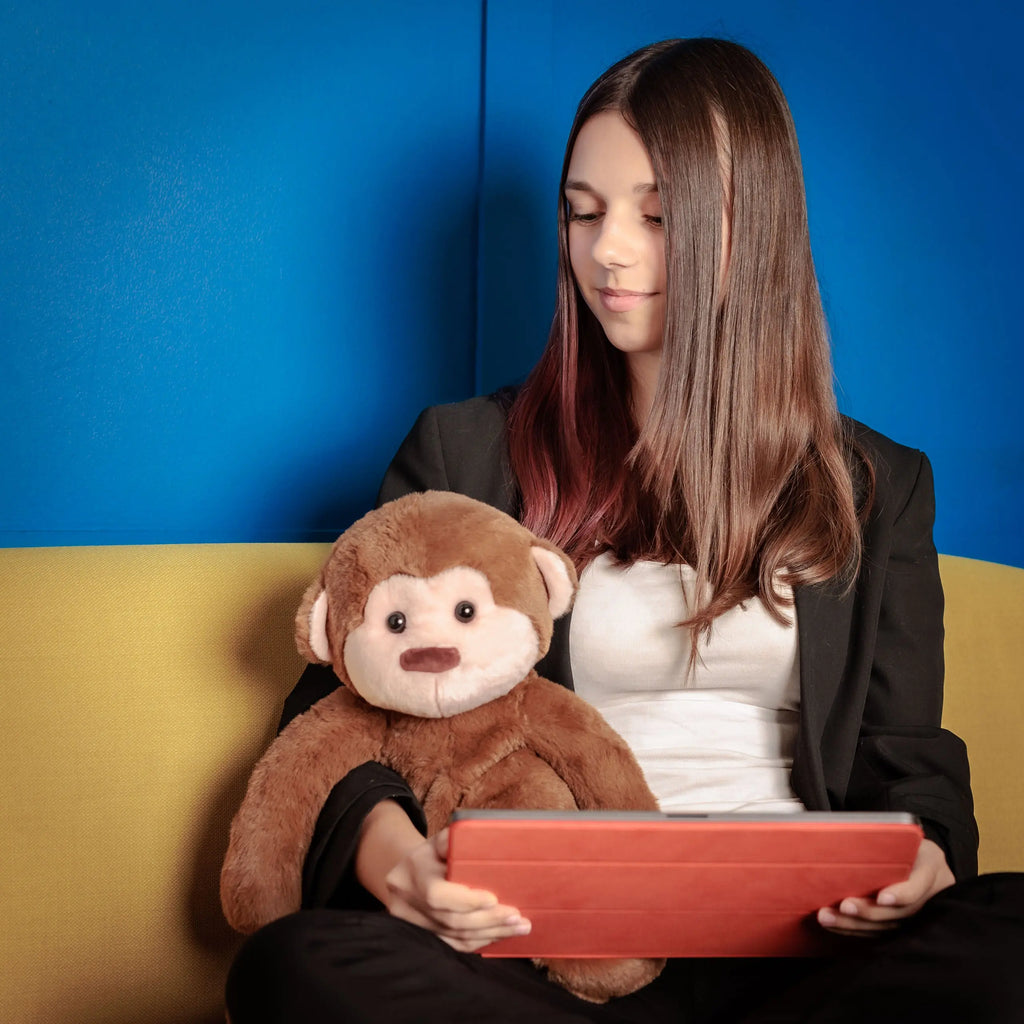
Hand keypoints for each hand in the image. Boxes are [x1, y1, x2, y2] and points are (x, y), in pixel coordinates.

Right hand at [384, 828, 531, 952]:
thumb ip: (455, 841)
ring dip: (491, 934)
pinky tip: (500, 935)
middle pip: (452, 920)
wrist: (404, 879)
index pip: (438, 895)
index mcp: (415, 875)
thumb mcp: (438, 843)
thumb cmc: (429, 857)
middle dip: (488, 920)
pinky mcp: (428, 939)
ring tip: (518, 928)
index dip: (466, 901)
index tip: (493, 900)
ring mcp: (418, 926)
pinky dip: (480, 942)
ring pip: (456, 937)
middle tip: (517, 917)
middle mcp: (412, 904)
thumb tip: (484, 840)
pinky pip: (456, 946)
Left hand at [817, 837, 954, 934]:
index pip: (918, 886)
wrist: (918, 855)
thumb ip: (885, 839)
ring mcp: (916, 914)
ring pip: (886, 926)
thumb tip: (849, 841)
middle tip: (844, 906)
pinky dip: (853, 928)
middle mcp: (929, 896)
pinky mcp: (900, 924)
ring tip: (827, 917)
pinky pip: (877, 931)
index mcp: (932, 867)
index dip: (902, 894)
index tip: (882, 897)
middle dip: (869, 912)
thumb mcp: (903, 832)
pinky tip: (832, 924)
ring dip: (854, 924)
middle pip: (899, 913)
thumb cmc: (903, 840)